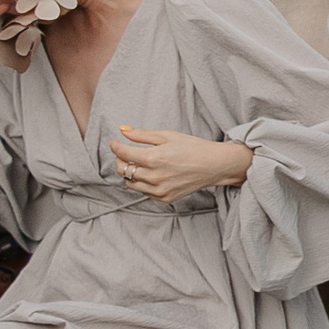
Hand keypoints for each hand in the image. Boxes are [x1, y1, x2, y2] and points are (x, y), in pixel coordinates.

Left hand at [111, 127, 254, 203]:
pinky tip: (151, 174)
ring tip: (139, 164)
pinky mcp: (164, 197)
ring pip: (130, 183)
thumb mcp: (168, 136)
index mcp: (153, 158)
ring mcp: (158, 190)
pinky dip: (142, 183)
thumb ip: (142, 135)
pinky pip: (143, 192)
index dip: (115, 146)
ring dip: (130, 173)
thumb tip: (123, 131)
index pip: (123, 153)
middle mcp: (153, 177)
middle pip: (123, 170)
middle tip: (126, 153)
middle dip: (120, 160)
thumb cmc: (193, 147)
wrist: (214, 165)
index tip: (114, 143)